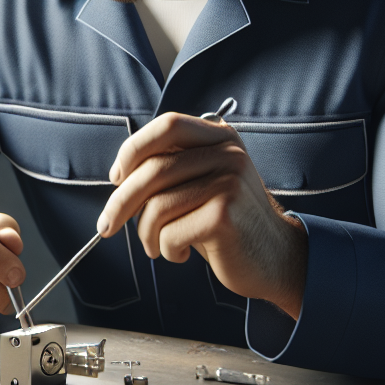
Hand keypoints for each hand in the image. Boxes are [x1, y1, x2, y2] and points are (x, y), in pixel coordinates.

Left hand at [96, 112, 306, 317]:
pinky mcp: (224, 215)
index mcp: (221, 138)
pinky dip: (166, 249)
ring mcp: (228, 181)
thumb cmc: (229, 224)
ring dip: (146, 234)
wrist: (277, 259)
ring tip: (158, 246)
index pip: (167, 126)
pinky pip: (169, 233)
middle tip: (106, 225)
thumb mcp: (204, 184)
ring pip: (156, 206)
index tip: (116, 177)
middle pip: (153, 170)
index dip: (133, 149)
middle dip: (120, 202)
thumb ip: (172, 168)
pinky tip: (182, 253)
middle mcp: (227, 153)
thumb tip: (119, 175)